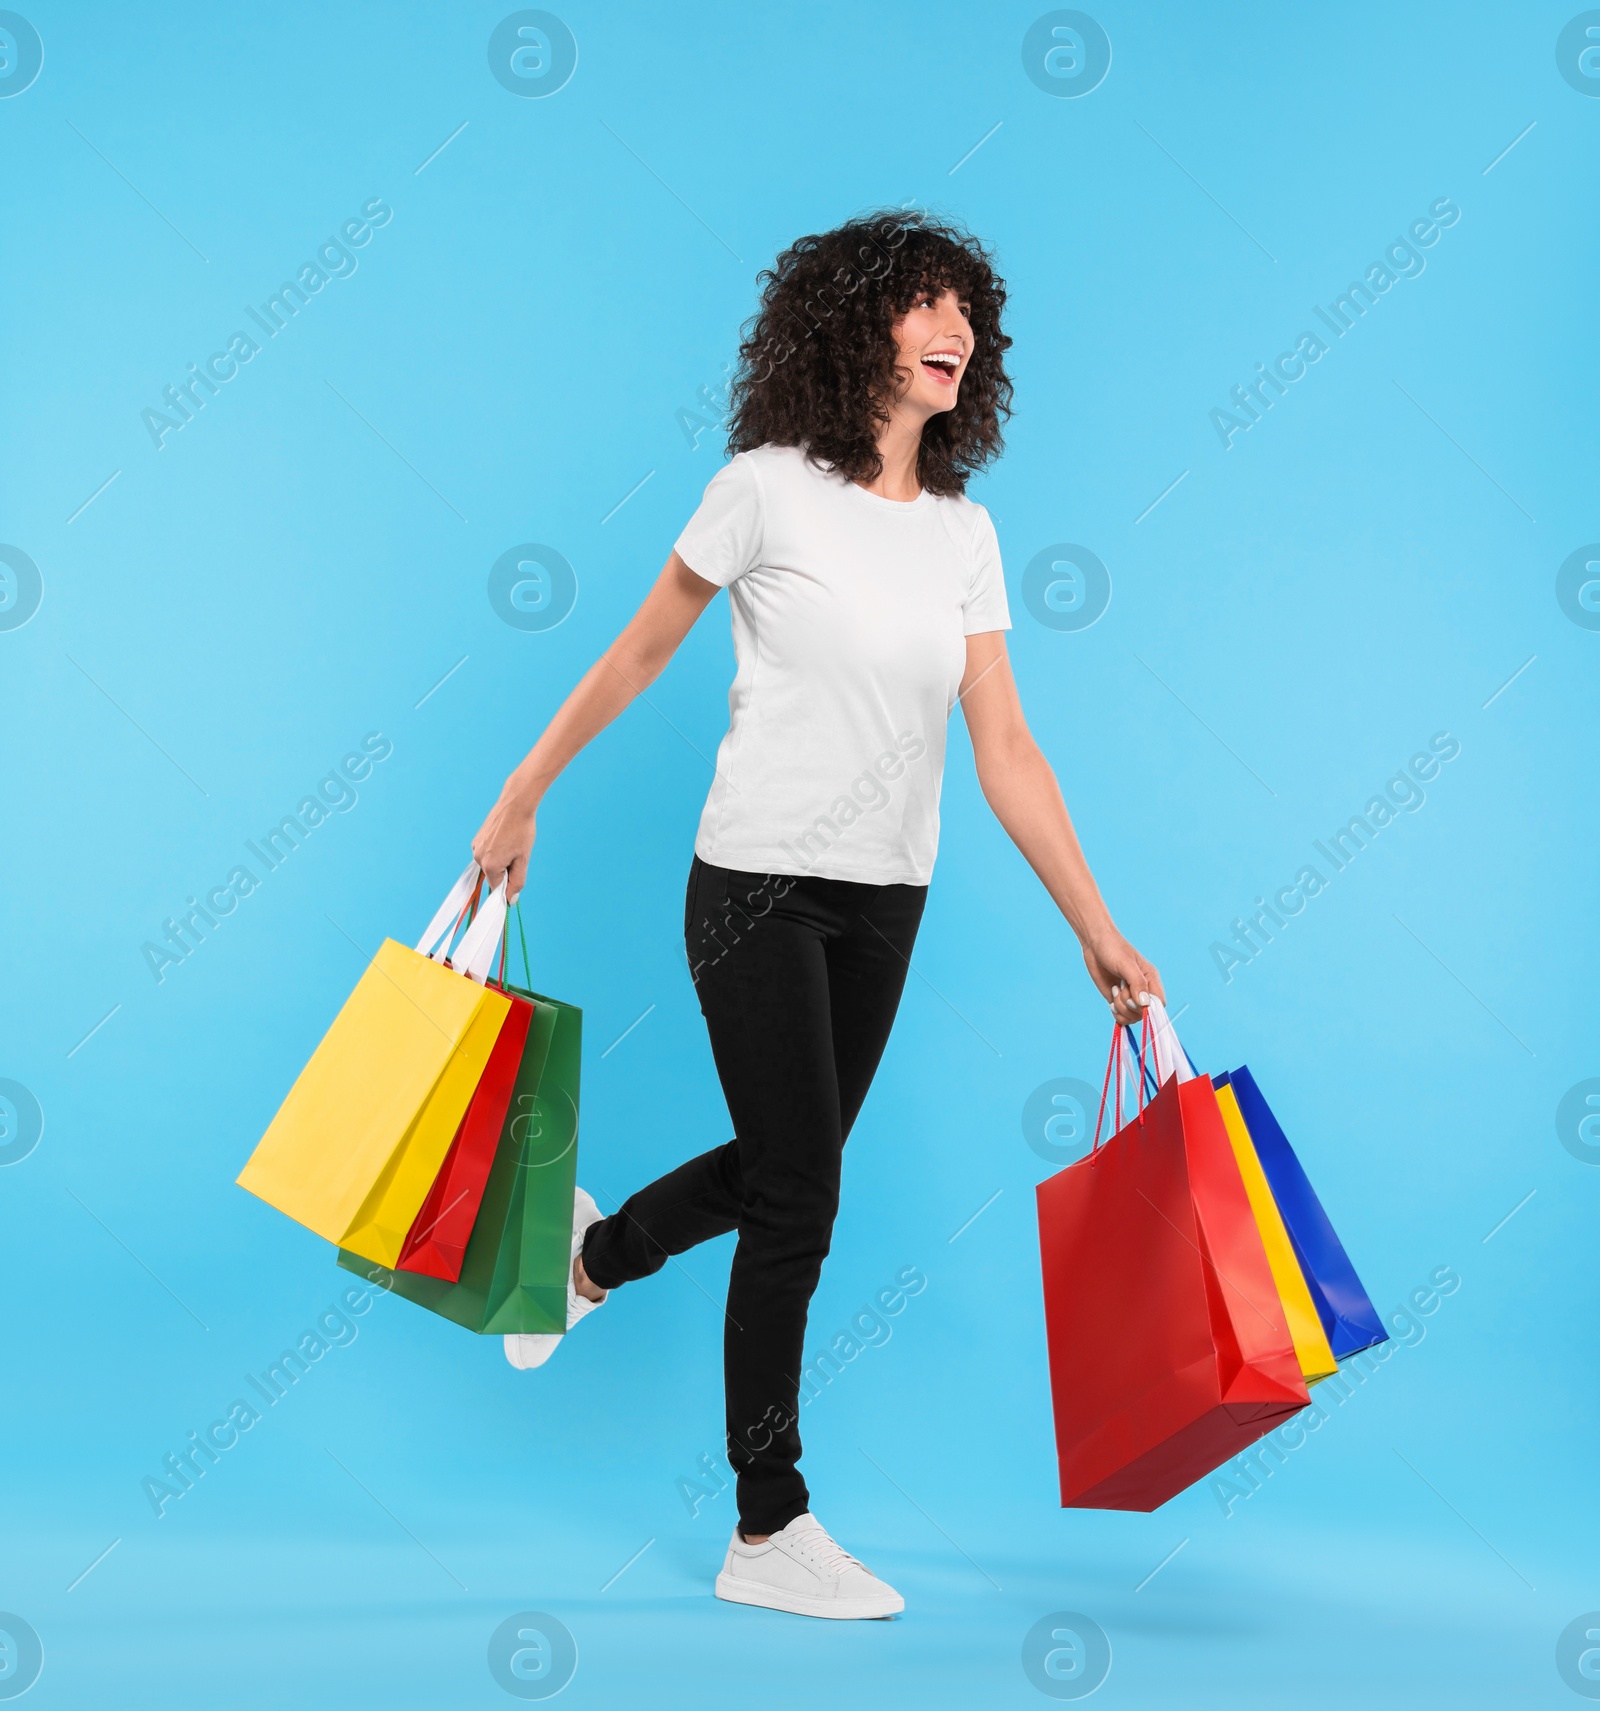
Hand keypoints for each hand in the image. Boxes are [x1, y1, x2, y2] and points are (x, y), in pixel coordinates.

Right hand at [471, 785, 537, 903]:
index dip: (508, 886)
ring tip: (512, 844)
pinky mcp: (476, 839)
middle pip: (493, 876)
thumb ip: (517, 882)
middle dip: (506, 871)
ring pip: (490, 864)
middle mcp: (478, 857)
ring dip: (501, 861)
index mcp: (490, 865)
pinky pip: (486, 853)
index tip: (517, 877)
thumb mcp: (523, 859)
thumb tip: (510, 900)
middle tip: (517, 854)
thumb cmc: (521, 831)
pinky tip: (505, 839)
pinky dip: (496, 852)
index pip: (497, 888)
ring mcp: (475, 847)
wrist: (515, 804)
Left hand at [1082, 932, 1164, 1027]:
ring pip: (1132, 1017)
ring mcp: (1129, 996)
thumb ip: (1137, 983)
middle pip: (1144, 1013)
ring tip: (1115, 990)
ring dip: (1121, 1008)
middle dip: (1130, 1006)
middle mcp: (1142, 990)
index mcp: (1151, 980)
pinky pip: (1122, 1017)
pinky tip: (1111, 999)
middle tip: (1120, 989)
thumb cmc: (1113, 948)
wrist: (1094, 944)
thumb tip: (1144, 1003)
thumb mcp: (1126, 964)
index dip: (1150, 1008)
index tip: (1135, 1002)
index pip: (1159, 1003)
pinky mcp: (1117, 1000)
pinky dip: (1116, 1013)